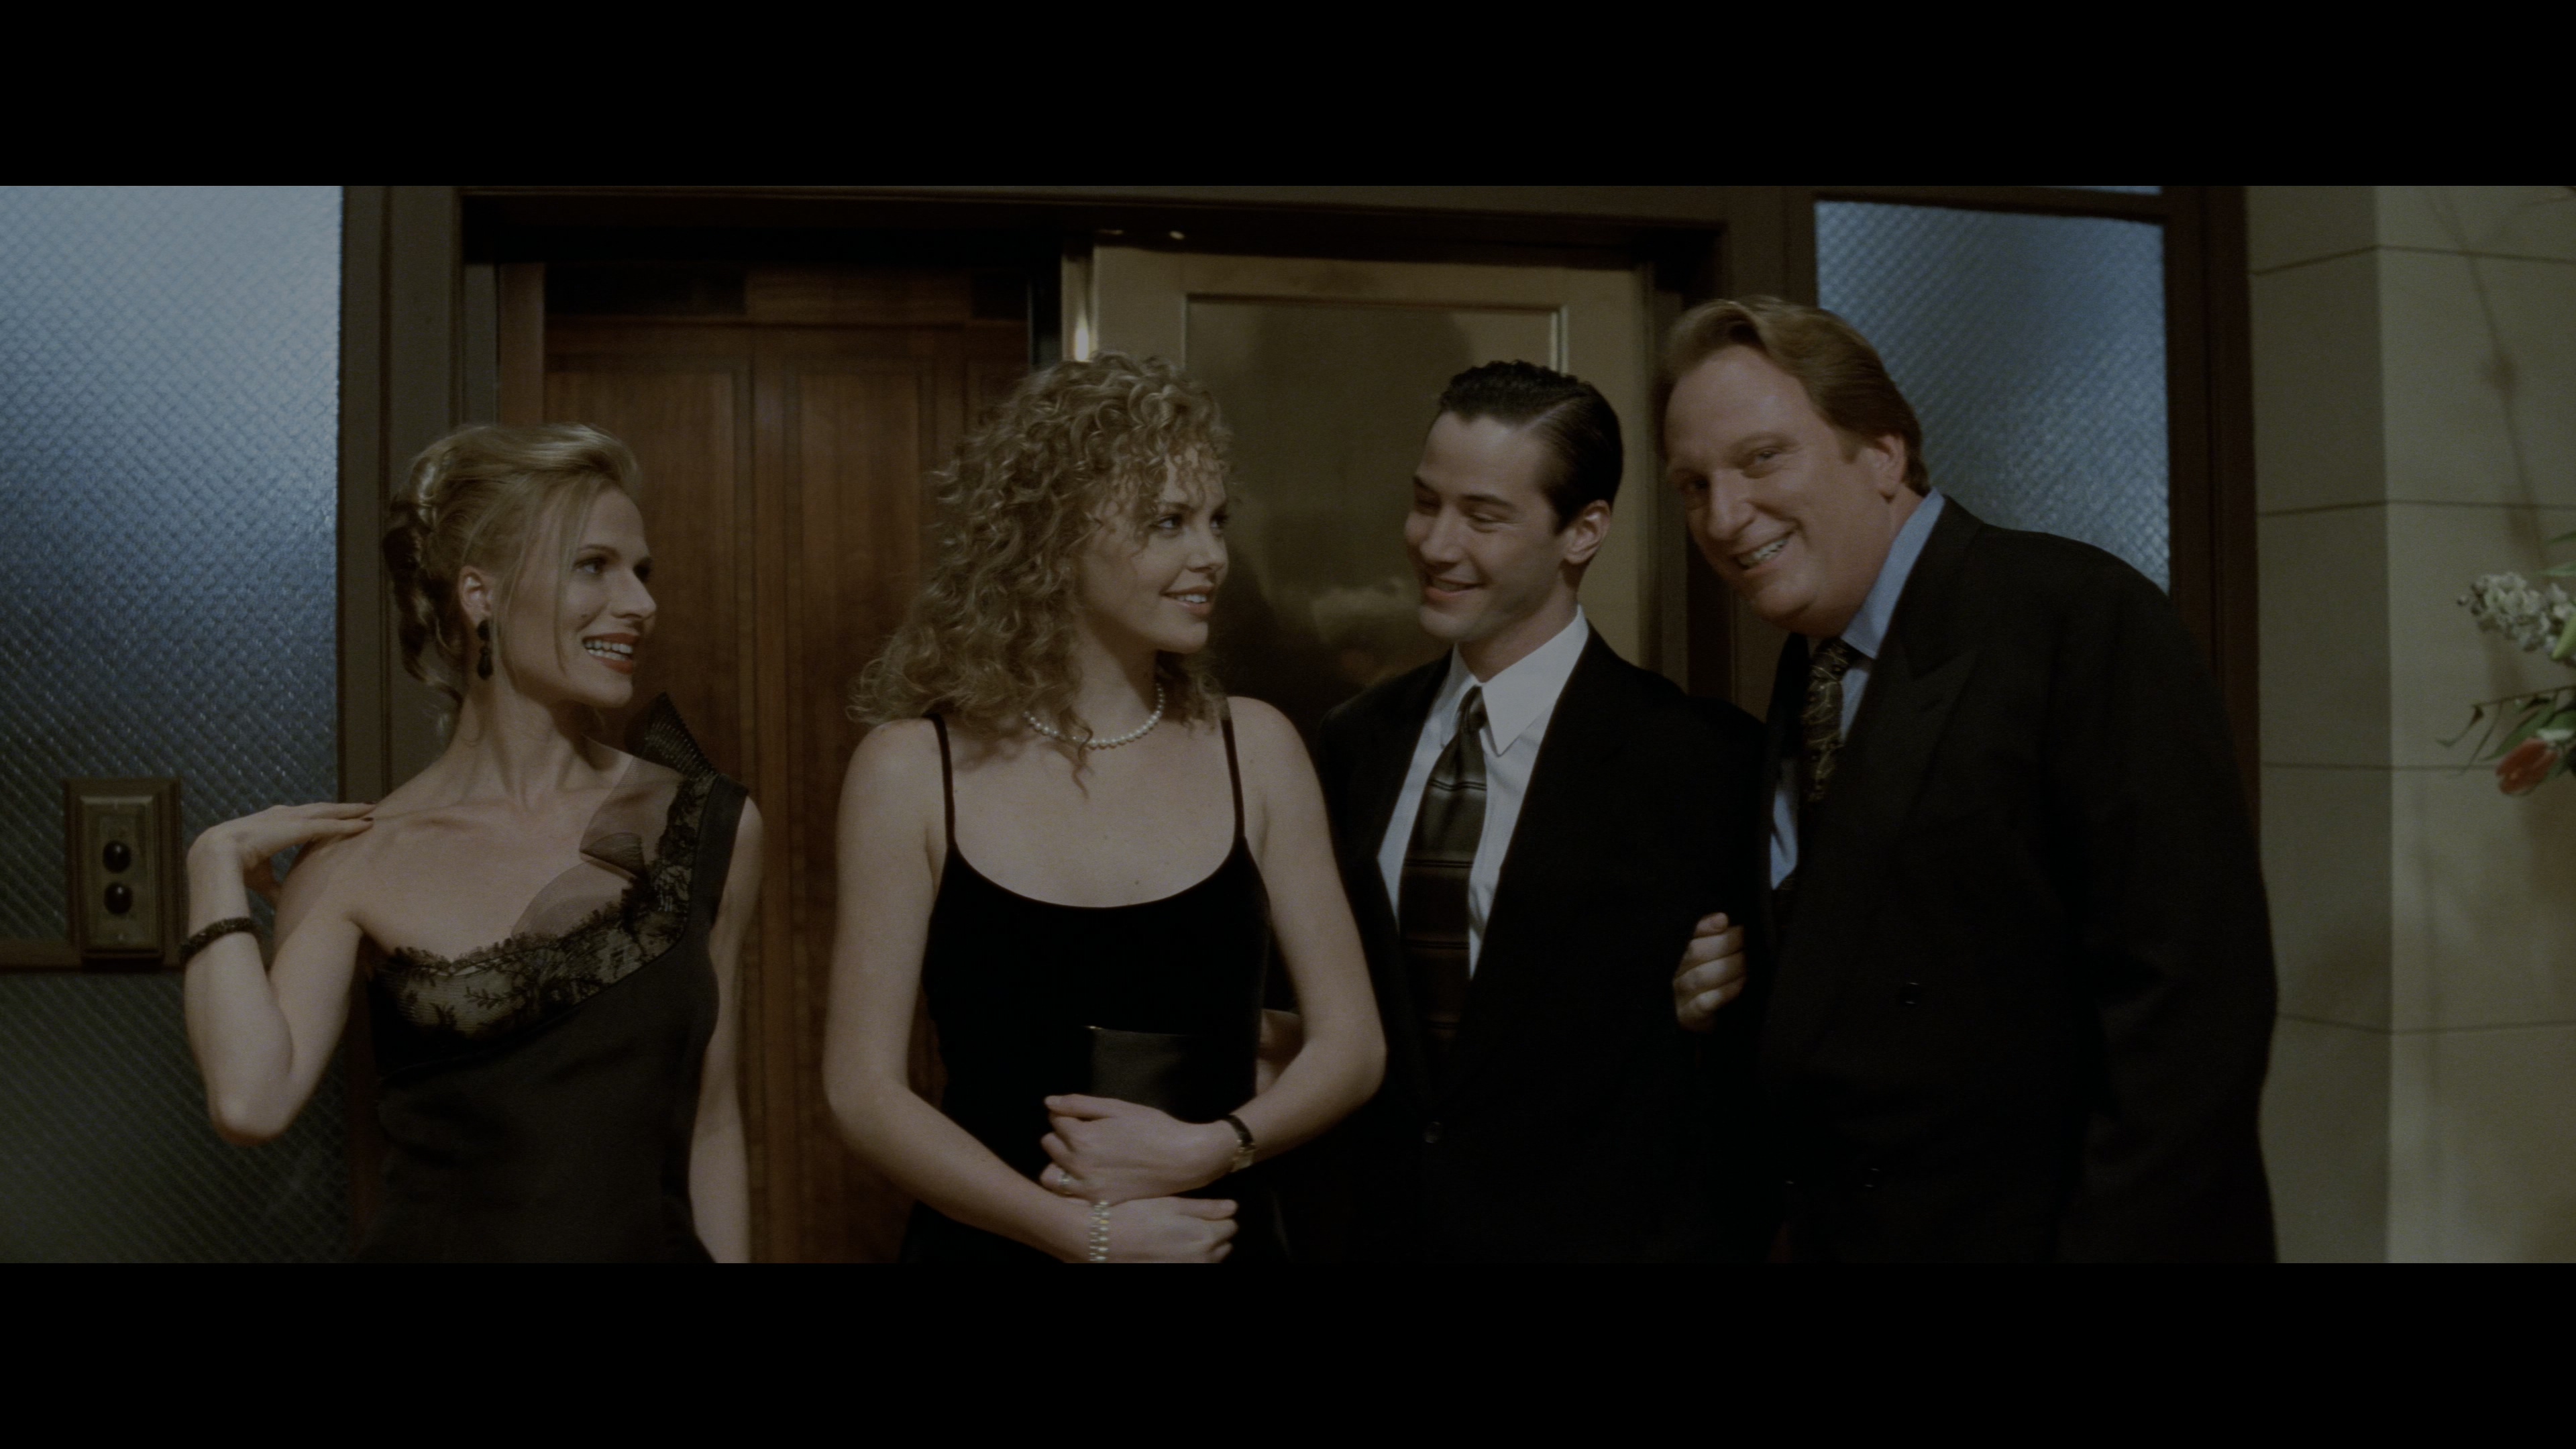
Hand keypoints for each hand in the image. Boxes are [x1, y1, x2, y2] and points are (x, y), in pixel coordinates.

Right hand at [192, 803, 372, 903]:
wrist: (215, 856)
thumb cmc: (233, 868)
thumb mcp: (260, 878)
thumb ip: (274, 888)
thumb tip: (282, 902)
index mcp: (272, 824)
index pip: (303, 818)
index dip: (322, 817)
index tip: (338, 816)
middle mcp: (283, 816)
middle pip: (321, 809)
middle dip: (342, 808)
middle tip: (365, 806)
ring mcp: (291, 819)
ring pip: (329, 812)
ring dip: (350, 811)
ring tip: (371, 809)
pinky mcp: (297, 827)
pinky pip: (330, 825)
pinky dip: (348, 825)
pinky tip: (365, 824)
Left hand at [1041, 1094, 1236, 1203]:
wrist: (1184, 1159)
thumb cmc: (1154, 1127)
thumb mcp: (1118, 1108)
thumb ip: (1079, 1104)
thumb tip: (1048, 1103)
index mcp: (1081, 1137)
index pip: (1055, 1121)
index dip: (1069, 1115)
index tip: (1085, 1118)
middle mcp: (1078, 1165)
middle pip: (1049, 1145)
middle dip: (1062, 1137)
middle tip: (1086, 1136)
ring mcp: (1087, 1188)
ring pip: (1050, 1177)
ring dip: (1059, 1164)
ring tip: (1080, 1158)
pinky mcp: (1099, 1203)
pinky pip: (1069, 1197)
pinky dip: (1072, 1186)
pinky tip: (1090, 1178)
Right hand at [1093, 1196, 1236, 1263]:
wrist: (1102, 1242)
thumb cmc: (1136, 1216)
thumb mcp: (1172, 1204)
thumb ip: (1206, 1208)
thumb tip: (1233, 1208)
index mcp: (1206, 1237)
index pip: (1231, 1225)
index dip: (1217, 1216)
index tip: (1201, 1212)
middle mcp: (1204, 1260)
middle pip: (1224, 1246)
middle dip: (1212, 1235)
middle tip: (1187, 1224)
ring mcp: (1189, 1271)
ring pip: (1211, 1261)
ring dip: (1203, 1251)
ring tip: (1178, 1239)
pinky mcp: (1176, 1276)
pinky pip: (1194, 1268)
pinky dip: (1188, 1261)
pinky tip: (1170, 1253)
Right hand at [1673, 912, 1747, 1032]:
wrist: (1697, 1019)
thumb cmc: (1707, 980)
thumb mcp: (1705, 958)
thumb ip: (1711, 937)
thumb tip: (1723, 918)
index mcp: (1675, 953)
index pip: (1688, 935)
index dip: (1705, 926)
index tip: (1724, 920)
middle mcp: (1673, 972)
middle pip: (1696, 953)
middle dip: (1725, 944)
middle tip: (1746, 940)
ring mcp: (1678, 996)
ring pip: (1702, 976)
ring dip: (1729, 966)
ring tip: (1748, 961)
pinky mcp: (1688, 1018)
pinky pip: (1705, 1003)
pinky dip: (1724, 991)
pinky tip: (1741, 983)